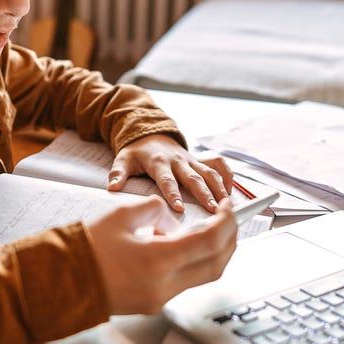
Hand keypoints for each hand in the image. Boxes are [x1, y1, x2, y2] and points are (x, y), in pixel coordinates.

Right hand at [85, 196, 237, 313]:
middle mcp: (164, 284)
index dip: (226, 221)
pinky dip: (193, 261)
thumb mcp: (120, 216)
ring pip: (204, 275)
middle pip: (217, 263)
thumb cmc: (85, 250)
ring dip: (213, 251)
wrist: (61, 283)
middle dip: (230, 238)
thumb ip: (153, 210)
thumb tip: (169, 216)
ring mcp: (160, 298)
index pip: (211, 241)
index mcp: (158, 261)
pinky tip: (181, 245)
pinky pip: (185, 282)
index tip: (229, 207)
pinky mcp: (154, 303)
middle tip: (230, 218)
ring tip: (209, 229)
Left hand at [107, 134, 232, 212]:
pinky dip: (227, 176)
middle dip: (204, 194)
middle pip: (194, 177)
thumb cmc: (137, 151)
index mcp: (159, 162)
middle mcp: (178, 160)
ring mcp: (191, 160)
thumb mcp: (124, 159)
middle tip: (213, 210)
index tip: (179, 208)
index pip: (167, 180)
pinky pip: (218, 165)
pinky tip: (232, 192)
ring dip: (220, 188)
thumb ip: (118, 173)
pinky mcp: (200, 160)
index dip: (173, 193)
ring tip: (226, 206)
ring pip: (210, 172)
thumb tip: (112, 187)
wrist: (150, 133)